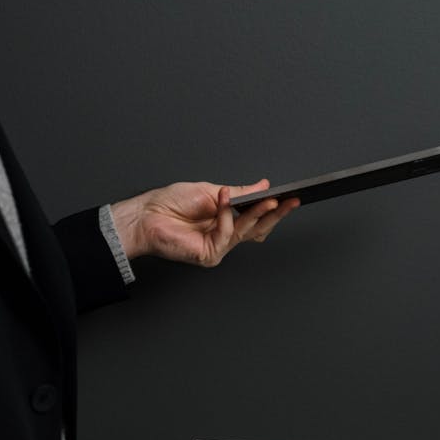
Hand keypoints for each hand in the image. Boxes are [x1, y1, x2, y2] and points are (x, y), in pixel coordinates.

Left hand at [110, 179, 299, 264]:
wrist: (147, 215)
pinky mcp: (209, 254)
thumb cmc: (171, 203)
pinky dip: (226, 215)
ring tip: (269, 199)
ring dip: (257, 213)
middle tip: (291, 201)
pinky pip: (226, 233)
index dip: (274, 208)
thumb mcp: (212, 191)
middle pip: (258, 228)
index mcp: (227, 220)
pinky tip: (224, 200)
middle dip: (276, 213)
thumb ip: (239, 192)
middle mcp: (225, 236)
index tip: (289, 196)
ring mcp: (218, 247)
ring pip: (247, 232)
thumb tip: (262, 185)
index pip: (257, 218)